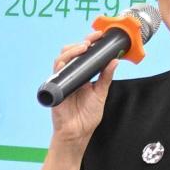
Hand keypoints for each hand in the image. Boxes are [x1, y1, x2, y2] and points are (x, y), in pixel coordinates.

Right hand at [46, 41, 111, 156]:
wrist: (78, 133)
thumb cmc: (87, 116)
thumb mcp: (101, 94)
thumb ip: (106, 77)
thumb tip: (114, 61)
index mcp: (82, 75)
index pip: (83, 55)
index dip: (89, 43)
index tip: (99, 36)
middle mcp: (71, 76)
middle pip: (69, 53)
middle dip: (78, 44)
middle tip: (90, 42)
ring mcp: (62, 81)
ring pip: (60, 60)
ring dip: (70, 52)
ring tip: (82, 49)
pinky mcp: (55, 89)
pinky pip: (54, 74)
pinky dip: (59, 67)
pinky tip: (66, 63)